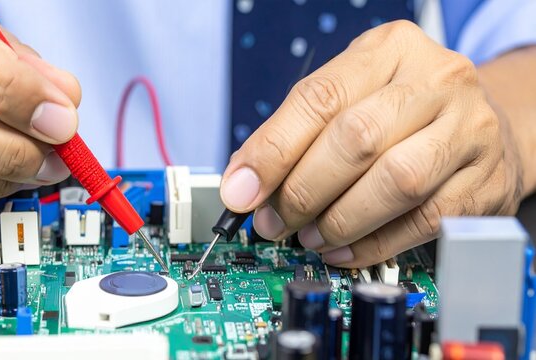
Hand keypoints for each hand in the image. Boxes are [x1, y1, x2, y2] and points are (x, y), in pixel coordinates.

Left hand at [220, 20, 523, 267]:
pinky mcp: (487, 182)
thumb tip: (245, 184)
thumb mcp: (351, 96)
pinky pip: (424, 222)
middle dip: (303, 191)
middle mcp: (437, 81)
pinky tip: (343, 249)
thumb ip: (298, 132)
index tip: (241, 191)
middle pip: (356, 139)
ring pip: (395, 182)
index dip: (273, 150)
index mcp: (391, 50)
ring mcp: (470, 130)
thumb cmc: (402, 111)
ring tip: (308, 237)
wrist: (483, 123)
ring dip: (338, 220)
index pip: (319, 99)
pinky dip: (373, 244)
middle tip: (275, 222)